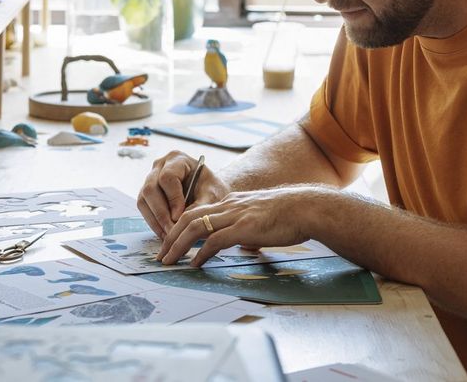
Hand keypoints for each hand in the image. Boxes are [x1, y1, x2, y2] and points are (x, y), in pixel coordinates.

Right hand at [137, 151, 230, 237]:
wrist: (209, 191)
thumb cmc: (211, 189)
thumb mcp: (211, 196)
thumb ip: (199, 206)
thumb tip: (181, 221)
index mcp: (177, 159)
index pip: (168, 177)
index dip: (172, 198)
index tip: (180, 216)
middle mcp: (159, 166)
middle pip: (150, 189)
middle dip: (161, 213)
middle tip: (172, 231)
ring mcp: (150, 179)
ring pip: (144, 200)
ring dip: (155, 220)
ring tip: (169, 236)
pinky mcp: (147, 194)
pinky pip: (144, 208)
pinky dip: (154, 223)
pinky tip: (165, 234)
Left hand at [157, 186, 321, 265]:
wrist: (304, 208)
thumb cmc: (287, 215)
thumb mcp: (259, 217)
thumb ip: (247, 229)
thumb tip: (244, 245)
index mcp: (230, 203)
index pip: (196, 211)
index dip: (179, 227)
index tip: (169, 242)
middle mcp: (228, 206)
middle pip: (188, 218)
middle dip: (170, 237)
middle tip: (161, 255)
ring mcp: (235, 216)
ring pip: (196, 228)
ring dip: (178, 245)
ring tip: (169, 260)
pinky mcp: (244, 228)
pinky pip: (215, 241)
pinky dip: (201, 253)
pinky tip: (195, 264)